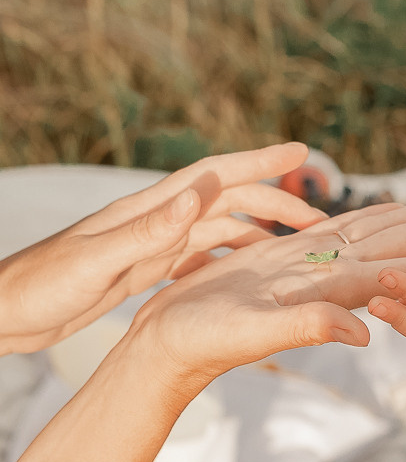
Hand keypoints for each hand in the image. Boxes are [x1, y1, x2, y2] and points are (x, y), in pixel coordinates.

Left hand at [0, 143, 328, 353]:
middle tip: (318, 218)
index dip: (258, 161)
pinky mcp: (145, 269)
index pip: (214, 175)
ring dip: (258, 233)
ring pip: (219, 230)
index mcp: (148, 210)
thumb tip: (196, 196)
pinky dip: (229, 260)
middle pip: (228, 201)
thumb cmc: (42, 285)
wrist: (6, 311)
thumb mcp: (96, 260)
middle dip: (274, 203)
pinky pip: (200, 258)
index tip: (299, 151)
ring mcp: (152, 244)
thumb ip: (147, 232)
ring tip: (293, 248)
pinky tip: (245, 275)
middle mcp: (157, 220)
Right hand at [129, 187, 405, 391]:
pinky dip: (375, 217)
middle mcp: (339, 274)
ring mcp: (318, 265)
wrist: (171, 345)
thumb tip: (365, 334)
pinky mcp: (293, 258)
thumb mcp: (254, 331)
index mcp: (340, 287)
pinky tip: (393, 210)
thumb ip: (307, 326)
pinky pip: (346, 230)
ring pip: (385, 230)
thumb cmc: (205, 341)